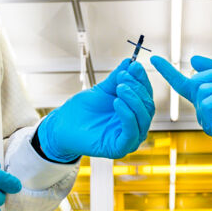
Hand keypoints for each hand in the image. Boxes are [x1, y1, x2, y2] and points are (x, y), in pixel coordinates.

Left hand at [38, 58, 154, 161]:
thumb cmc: (83, 110)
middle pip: (148, 105)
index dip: (142, 79)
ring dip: (133, 99)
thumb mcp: (103, 90)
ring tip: (120, 87)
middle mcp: (137, 125)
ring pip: (143, 118)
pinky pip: (131, 132)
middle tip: (124, 76)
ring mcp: (131, 138)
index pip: (146, 94)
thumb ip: (118, 78)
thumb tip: (131, 62)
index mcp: (135, 112)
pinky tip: (117, 102)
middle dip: (137, 88)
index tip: (135, 65)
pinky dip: (127, 115)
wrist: (64, 125)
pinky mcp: (121, 148)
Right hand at [151, 55, 211, 149]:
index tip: (154, 57)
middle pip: (198, 80)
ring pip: (203, 88)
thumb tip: (193, 60)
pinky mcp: (210, 125)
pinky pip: (209, 100)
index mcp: (206, 98)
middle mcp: (202, 109)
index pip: (183, 83)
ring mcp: (205, 118)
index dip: (167, 70)